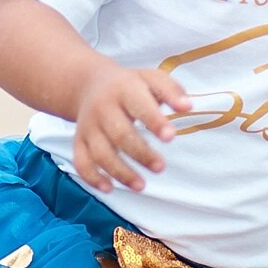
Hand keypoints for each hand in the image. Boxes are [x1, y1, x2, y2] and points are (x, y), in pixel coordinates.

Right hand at [72, 65, 191, 193]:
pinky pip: (81, 162)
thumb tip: (188, 106)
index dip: (154, 122)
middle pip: (120, 134)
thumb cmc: (128, 86)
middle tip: (160, 167)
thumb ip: (171, 91)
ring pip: (101, 153)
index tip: (170, 137)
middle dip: (141, 154)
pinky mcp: (79, 141)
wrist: (88, 83)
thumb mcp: (150, 79)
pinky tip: (109, 188)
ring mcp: (89, 126)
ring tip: (141, 186)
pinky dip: (93, 177)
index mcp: (123, 89)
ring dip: (120, 172)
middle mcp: (103, 108)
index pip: (139, 105)